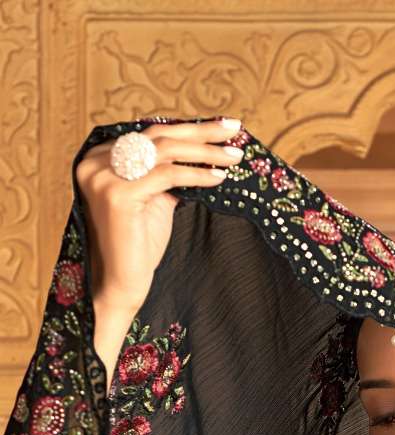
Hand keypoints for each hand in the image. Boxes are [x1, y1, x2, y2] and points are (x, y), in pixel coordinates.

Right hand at [76, 117, 245, 310]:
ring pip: (165, 152)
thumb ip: (168, 173)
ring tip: (234, 155)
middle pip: (158, 136)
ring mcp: (103, 176)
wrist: (122, 284)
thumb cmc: (139, 246)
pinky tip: (220, 177)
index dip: (187, 129)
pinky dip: (197, 175)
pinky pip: (168, 176)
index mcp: (100, 157)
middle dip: (200, 131)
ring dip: (205, 152)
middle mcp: (96, 161)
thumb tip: (202, 153)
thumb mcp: (155, 200)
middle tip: (233, 128)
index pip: (151, 134)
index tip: (220, 127)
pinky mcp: (118, 194)